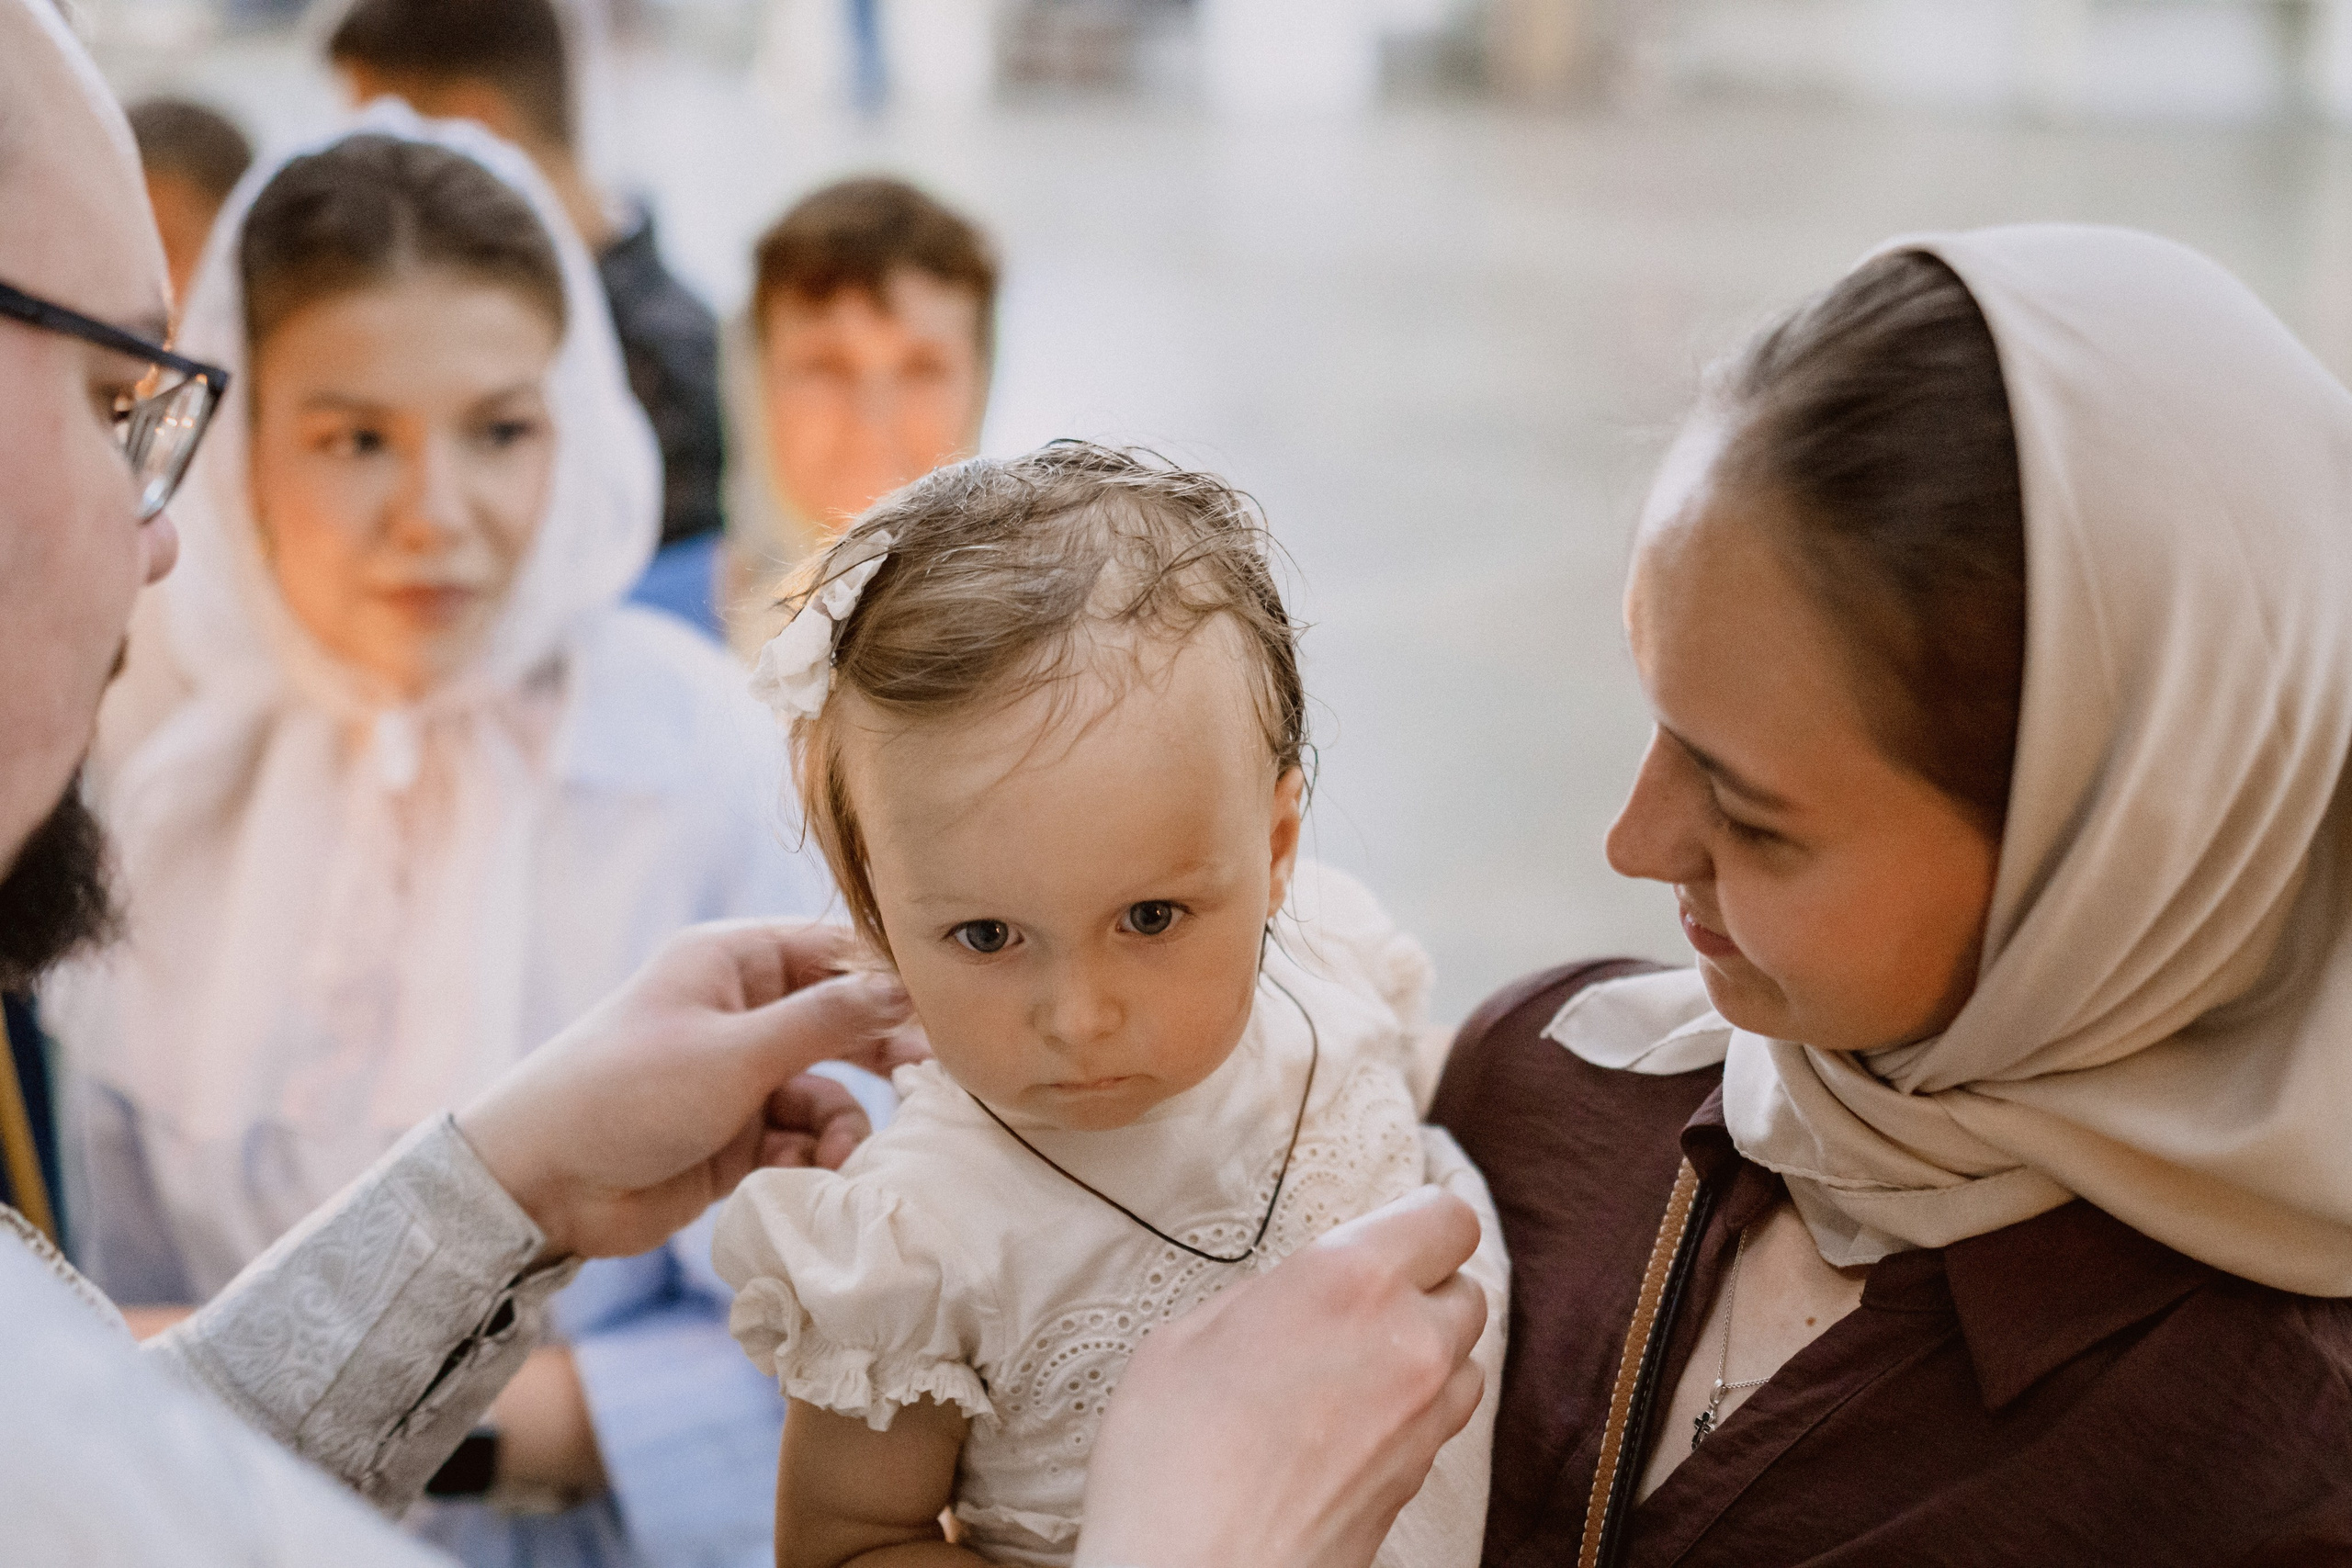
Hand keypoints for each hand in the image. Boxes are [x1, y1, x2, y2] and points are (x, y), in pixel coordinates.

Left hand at [457, 920, 911, 1262]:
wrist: (541, 1185)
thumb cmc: (628, 1091)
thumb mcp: (737, 1051)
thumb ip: (830, 1020)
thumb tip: (908, 987)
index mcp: (734, 963)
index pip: (836, 951)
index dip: (892, 979)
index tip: (948, 1011)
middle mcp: (743, 1012)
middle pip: (842, 1021)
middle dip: (881, 1054)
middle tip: (926, 1084)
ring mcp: (741, 1077)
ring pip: (828, 1090)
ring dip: (841, 1123)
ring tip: (837, 1154)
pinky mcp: (737, 1138)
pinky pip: (801, 1139)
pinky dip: (810, 1158)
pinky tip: (798, 1174)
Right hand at [1074, 1187, 1488, 1567]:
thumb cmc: (1169, 1458)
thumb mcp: (1186, 1337)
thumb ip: (1267, 1299)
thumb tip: (1297, 1299)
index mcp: (1350, 1280)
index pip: (1447, 1218)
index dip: (1422, 1220)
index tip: (1394, 1229)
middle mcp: (1408, 1342)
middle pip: (1466, 1289)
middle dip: (1424, 1289)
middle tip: (1359, 1306)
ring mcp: (1423, 1420)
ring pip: (1465, 1360)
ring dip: (1426, 1353)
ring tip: (1355, 1369)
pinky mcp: (1419, 1482)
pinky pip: (1441, 1424)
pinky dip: (1412, 1412)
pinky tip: (1349, 1426)